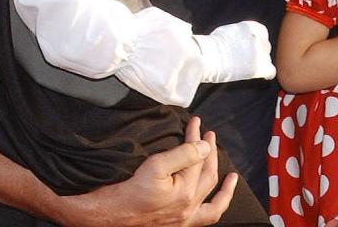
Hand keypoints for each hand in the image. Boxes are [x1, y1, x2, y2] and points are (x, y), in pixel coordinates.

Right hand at [56, 117, 234, 226]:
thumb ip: (183, 154)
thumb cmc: (126, 191)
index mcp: (186, 193)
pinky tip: (215, 201)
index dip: (197, 137)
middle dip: (210, 152)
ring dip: (223, 188)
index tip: (194, 121)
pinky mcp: (177, 226)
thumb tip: (205, 146)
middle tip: (209, 135)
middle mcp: (189, 208)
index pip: (197, 157)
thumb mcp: (155, 166)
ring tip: (232, 177)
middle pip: (207, 175)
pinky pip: (204, 219)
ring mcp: (184, 220)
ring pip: (212, 203)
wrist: (105, 217)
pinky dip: (213, 209)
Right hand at [197, 20, 275, 82]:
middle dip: (257, 52)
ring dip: (259, 62)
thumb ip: (239, 34)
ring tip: (247, 68)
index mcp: (251, 27)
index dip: (256, 41)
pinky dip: (267, 74)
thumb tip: (238, 40)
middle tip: (246, 59)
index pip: (262, 33)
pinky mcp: (260, 67)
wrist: (208, 56)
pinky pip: (270, 71)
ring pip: (266, 59)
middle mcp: (259, 38)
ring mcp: (261, 53)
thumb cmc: (212, 45)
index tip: (250, 47)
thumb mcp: (227, 31)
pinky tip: (264, 76)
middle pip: (265, 46)